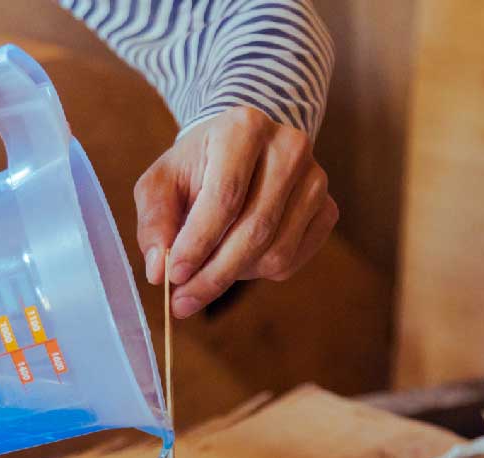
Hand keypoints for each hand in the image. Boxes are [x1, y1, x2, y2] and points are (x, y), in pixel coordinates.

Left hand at [134, 107, 337, 317]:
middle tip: (183, 302)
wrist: (241, 150)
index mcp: (244, 129)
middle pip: (255, 229)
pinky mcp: (328, 207)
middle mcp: (289, 147)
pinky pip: (292, 260)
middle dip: (214, 274)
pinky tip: (238, 259)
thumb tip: (158, 272)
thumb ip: (155, 222)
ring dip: (235, 275)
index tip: (172, 276)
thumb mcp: (162, 183)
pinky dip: (259, 272)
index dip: (198, 243)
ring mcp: (315, 179)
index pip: (225, 197)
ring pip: (276, 252)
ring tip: (207, 271)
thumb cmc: (197, 167)